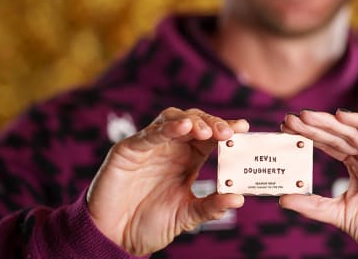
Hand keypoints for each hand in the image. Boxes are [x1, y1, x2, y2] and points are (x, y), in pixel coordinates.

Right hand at [86, 108, 248, 254]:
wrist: (114, 237)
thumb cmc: (149, 224)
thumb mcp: (186, 216)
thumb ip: (210, 207)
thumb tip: (239, 199)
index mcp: (188, 159)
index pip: (210, 137)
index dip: (226, 129)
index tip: (244, 128)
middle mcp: (171, 148)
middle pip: (194, 122)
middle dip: (212, 123)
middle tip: (227, 132)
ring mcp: (149, 146)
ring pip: (172, 119)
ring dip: (192, 121)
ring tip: (206, 131)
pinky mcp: (128, 150)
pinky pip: (148, 134)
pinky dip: (166, 128)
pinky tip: (182, 127)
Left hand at [279, 110, 357, 258]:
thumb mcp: (339, 214)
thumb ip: (314, 206)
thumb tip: (282, 199)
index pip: (330, 144)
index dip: (309, 134)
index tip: (285, 128)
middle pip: (339, 134)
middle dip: (314, 125)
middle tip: (289, 119)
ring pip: (355, 131)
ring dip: (331, 122)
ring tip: (306, 116)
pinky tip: (341, 115)